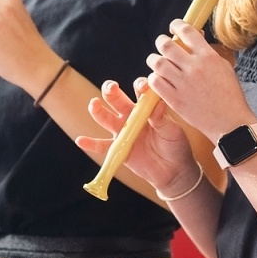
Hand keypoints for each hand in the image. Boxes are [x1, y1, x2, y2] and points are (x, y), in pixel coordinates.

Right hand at [78, 78, 201, 195]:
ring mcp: (123, 132)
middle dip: (111, 91)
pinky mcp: (118, 149)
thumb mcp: (172, 131)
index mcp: (146, 108)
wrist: (174, 171)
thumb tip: (156, 105)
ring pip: (106, 119)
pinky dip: (90, 144)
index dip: (140, 86)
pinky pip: (102, 146)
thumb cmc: (176, 146)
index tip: (142, 87)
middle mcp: (131, 116)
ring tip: (94, 104)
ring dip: (98, 111)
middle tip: (111, 87)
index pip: (140, 92)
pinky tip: (80, 140)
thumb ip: (162, 119)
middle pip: (117, 100)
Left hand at [144, 20, 254, 141]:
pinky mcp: (175, 99)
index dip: (177, 25)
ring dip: (154, 60)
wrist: (230, 123)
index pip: (187, 32)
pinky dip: (154, 78)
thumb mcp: (225, 68)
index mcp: (208, 57)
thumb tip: (196, 38)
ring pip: (158, 63)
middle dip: (161, 42)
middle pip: (167, 45)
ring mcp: (183, 84)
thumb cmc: (230, 97)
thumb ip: (208, 53)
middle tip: (162, 44)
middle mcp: (194, 68)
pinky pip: (155, 82)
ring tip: (157, 62)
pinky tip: (158, 79)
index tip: (174, 27)